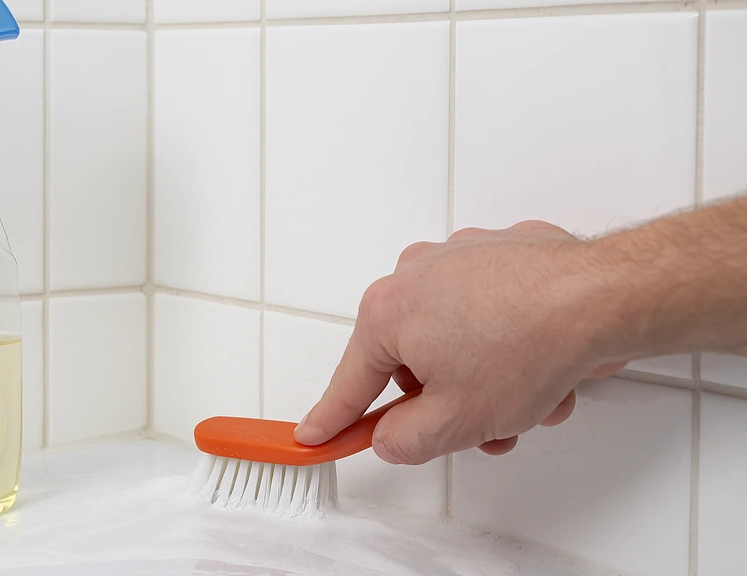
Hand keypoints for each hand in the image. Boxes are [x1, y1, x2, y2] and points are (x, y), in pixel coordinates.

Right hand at [293, 221, 625, 464]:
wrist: (601, 297)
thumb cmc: (530, 344)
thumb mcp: (454, 423)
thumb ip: (403, 440)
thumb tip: (391, 435)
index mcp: (388, 312)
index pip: (349, 381)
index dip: (333, 418)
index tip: (315, 433)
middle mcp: (414, 275)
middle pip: (411, 362)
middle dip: (447, 401)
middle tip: (481, 424)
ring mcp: (457, 258)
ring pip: (455, 341)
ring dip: (486, 379)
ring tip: (531, 399)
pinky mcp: (498, 253)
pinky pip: (487, 312)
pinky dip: (508, 341)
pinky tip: (542, 361)